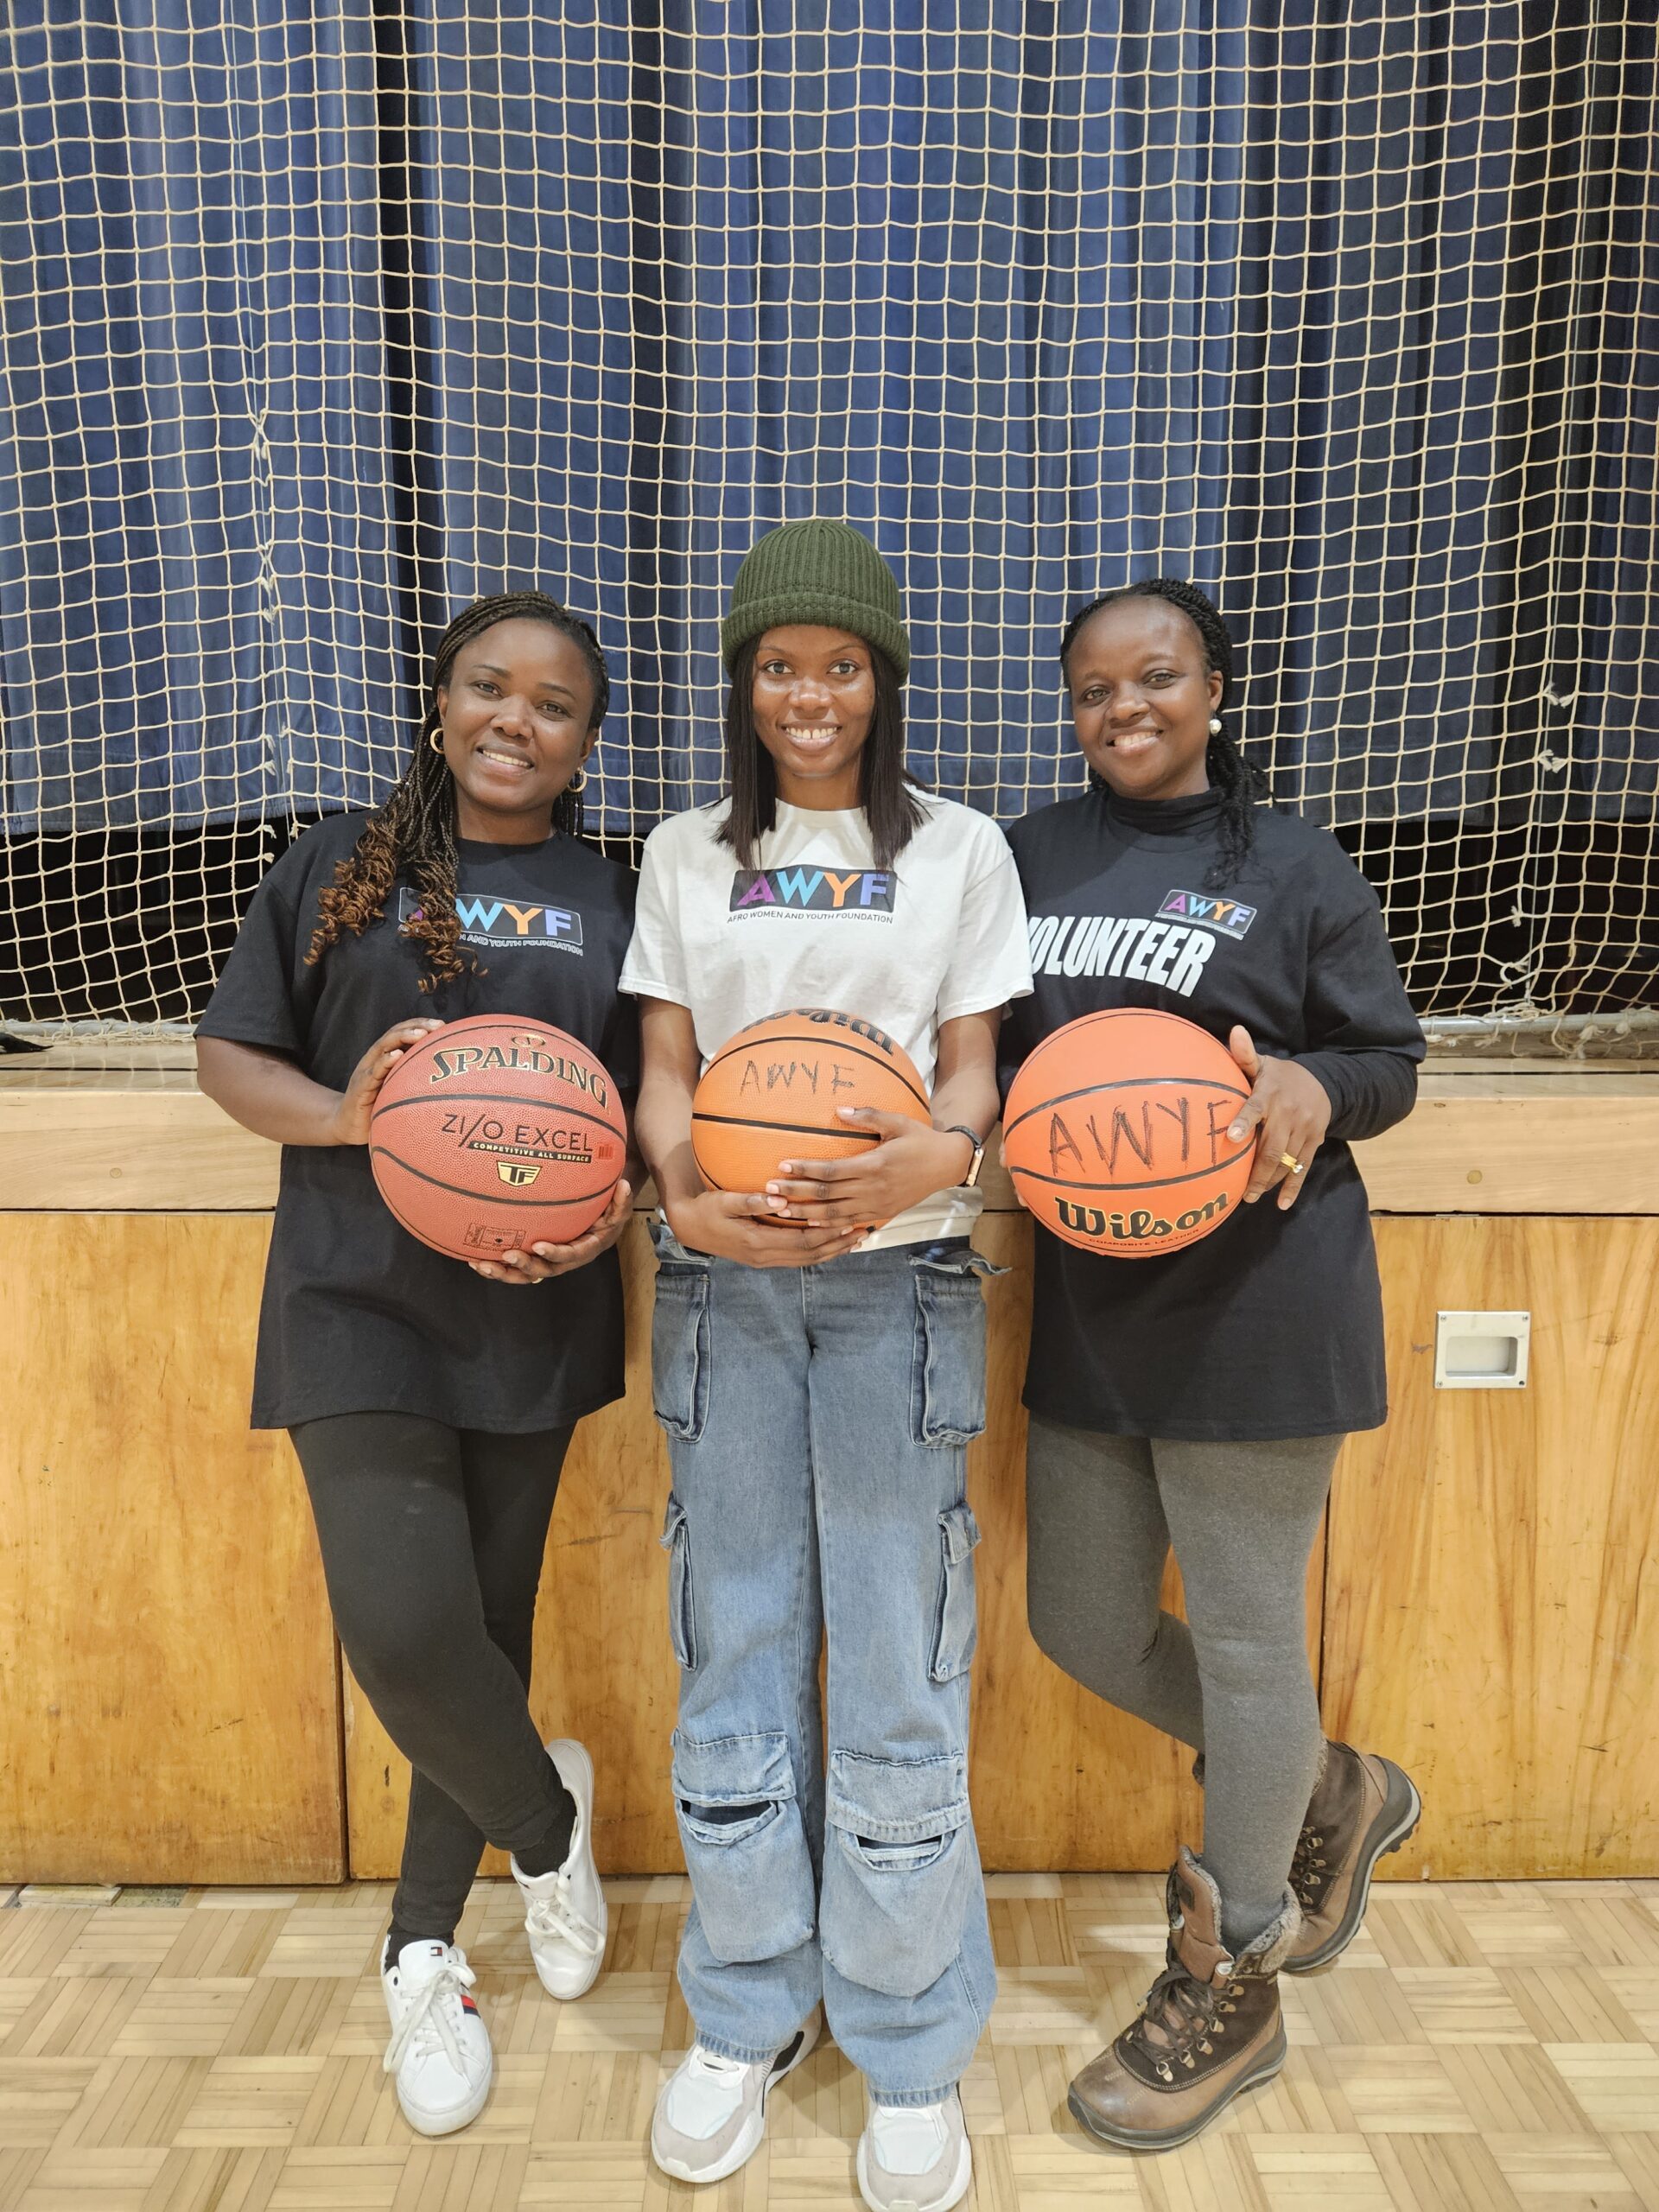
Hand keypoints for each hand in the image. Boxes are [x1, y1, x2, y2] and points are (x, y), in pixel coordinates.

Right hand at [328, 1019, 443, 1145]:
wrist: (347, 1125)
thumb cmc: (376, 1107)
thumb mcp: (396, 1089)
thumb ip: (411, 1079)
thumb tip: (445, 1078)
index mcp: (384, 1058)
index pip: (402, 1034)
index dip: (420, 1025)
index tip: (442, 1024)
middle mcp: (374, 1060)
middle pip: (394, 1035)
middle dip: (416, 1026)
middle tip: (437, 1025)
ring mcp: (365, 1072)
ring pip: (383, 1048)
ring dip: (402, 1038)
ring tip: (420, 1034)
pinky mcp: (360, 1088)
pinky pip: (373, 1072)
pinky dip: (384, 1061)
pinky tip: (396, 1056)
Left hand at [470, 1178, 633, 1284]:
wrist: (599, 1220)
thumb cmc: (607, 1211)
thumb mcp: (618, 1208)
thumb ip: (621, 1201)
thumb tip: (626, 1185)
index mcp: (585, 1249)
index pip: (571, 1255)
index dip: (555, 1253)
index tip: (539, 1245)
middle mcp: (565, 1260)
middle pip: (544, 1271)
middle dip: (525, 1266)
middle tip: (507, 1255)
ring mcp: (547, 1261)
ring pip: (524, 1274)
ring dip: (503, 1272)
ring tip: (481, 1265)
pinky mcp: (534, 1259)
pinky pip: (514, 1267)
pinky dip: (496, 1266)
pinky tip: (473, 1259)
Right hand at [668, 1187, 867, 1267]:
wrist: (689, 1227)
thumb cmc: (706, 1209)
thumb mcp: (724, 1202)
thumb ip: (750, 1201)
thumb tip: (777, 1200)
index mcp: (757, 1242)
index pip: (801, 1241)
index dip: (826, 1233)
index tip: (847, 1222)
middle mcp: (764, 1256)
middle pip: (809, 1254)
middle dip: (837, 1244)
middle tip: (862, 1232)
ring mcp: (764, 1260)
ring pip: (806, 1260)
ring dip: (831, 1251)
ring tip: (854, 1241)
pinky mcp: (763, 1258)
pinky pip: (797, 1258)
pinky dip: (817, 1252)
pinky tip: (830, 1245)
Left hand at [762, 1111, 975, 1227]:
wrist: (946, 1165)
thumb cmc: (920, 1139)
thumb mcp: (897, 1121)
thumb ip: (868, 1116)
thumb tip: (839, 1110)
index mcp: (874, 1165)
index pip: (831, 1171)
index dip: (805, 1169)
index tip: (781, 1166)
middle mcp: (873, 1189)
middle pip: (826, 1195)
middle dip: (795, 1194)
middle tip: (768, 1191)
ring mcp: (877, 1205)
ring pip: (834, 1214)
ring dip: (805, 1214)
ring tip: (780, 1212)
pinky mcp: (881, 1214)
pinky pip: (850, 1223)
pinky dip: (828, 1225)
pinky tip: (810, 1224)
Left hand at [1225, 1026, 1331, 1209]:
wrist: (1323, 1082)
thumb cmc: (1280, 1076)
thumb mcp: (1263, 1064)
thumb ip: (1244, 1055)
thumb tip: (1233, 1032)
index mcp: (1270, 1093)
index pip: (1255, 1107)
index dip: (1243, 1121)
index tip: (1230, 1137)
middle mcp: (1289, 1113)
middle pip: (1271, 1146)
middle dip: (1255, 1171)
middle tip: (1240, 1191)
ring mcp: (1304, 1129)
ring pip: (1285, 1161)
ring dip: (1269, 1181)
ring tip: (1251, 1196)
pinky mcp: (1314, 1142)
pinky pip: (1302, 1167)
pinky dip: (1293, 1187)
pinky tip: (1282, 1204)